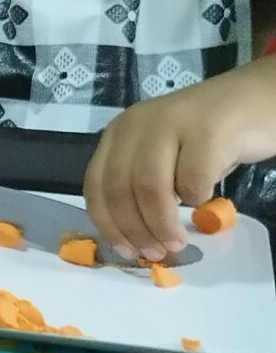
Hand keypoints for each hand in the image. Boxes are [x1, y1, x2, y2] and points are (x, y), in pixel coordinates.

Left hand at [85, 66, 275, 257]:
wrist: (256, 100)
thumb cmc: (208, 137)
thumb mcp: (162, 156)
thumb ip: (139, 186)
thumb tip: (131, 239)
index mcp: (119, 132)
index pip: (96, 186)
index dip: (108, 226)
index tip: (126, 252)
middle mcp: (137, 123)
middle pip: (121, 191)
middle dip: (137, 231)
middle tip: (157, 253)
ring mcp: (171, 123)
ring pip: (150, 189)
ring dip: (162, 225)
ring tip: (177, 242)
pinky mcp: (206, 130)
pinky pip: (192, 181)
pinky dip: (197, 199)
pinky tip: (207, 196)